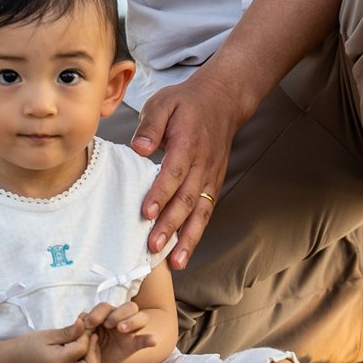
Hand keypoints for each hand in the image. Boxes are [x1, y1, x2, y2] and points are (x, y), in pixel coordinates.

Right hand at [19, 321, 101, 362]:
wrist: (18, 359)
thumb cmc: (30, 344)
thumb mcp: (49, 334)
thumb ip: (68, 332)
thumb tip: (85, 324)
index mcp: (58, 362)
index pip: (82, 349)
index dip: (85, 334)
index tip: (83, 322)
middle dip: (94, 350)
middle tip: (88, 334)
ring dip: (92, 354)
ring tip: (85, 338)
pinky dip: (87, 358)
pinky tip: (81, 345)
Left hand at [77, 301, 154, 362]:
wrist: (92, 361)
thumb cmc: (87, 342)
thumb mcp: (82, 334)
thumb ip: (82, 326)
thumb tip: (81, 318)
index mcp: (107, 314)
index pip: (107, 306)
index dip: (98, 312)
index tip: (89, 324)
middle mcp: (121, 319)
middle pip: (129, 307)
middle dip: (118, 313)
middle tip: (108, 324)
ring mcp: (129, 331)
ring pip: (141, 317)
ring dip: (132, 321)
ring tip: (122, 329)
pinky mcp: (133, 345)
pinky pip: (144, 340)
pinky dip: (149, 339)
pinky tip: (153, 340)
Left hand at [132, 66, 242, 267]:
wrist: (223, 100)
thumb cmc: (187, 103)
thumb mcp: (164, 102)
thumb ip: (151, 125)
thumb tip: (139, 148)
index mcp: (188, 144)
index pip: (173, 173)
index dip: (160, 194)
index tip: (146, 213)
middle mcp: (203, 164)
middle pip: (187, 200)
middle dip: (170, 226)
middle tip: (153, 246)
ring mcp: (212, 176)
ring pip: (200, 212)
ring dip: (187, 239)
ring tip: (175, 262)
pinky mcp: (214, 184)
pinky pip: (206, 212)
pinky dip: (196, 233)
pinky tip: (184, 252)